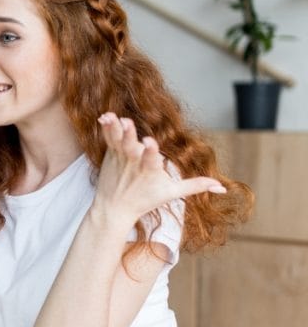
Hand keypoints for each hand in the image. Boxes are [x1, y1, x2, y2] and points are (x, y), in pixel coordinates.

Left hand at [92, 112, 224, 229]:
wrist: (114, 209)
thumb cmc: (145, 200)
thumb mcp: (171, 193)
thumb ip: (196, 186)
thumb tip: (222, 187)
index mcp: (149, 171)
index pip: (151, 160)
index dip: (151, 151)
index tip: (149, 141)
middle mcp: (133, 164)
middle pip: (132, 148)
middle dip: (130, 136)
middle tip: (128, 123)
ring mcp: (121, 158)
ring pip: (118, 141)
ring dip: (116, 129)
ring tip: (113, 117)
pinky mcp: (111, 154)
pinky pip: (109, 139)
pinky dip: (107, 129)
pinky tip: (105, 117)